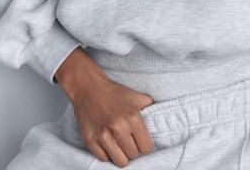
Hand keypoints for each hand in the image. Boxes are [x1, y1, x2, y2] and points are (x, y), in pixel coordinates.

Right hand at [56, 50, 154, 167]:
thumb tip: (161, 121)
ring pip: (120, 161)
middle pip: (134, 155)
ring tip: (120, 143)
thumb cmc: (115, 93)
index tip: (140, 139)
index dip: (144, 144)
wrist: (88, 88)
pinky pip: (104, 159)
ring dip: (122, 154)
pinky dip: (107, 153)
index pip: (147, 148)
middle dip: (133, 148)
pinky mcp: (90, 140)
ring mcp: (103, 136)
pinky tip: (108, 143)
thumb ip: (151, 108)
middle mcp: (118, 128)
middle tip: (129, 139)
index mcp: (133, 118)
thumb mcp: (137, 96)